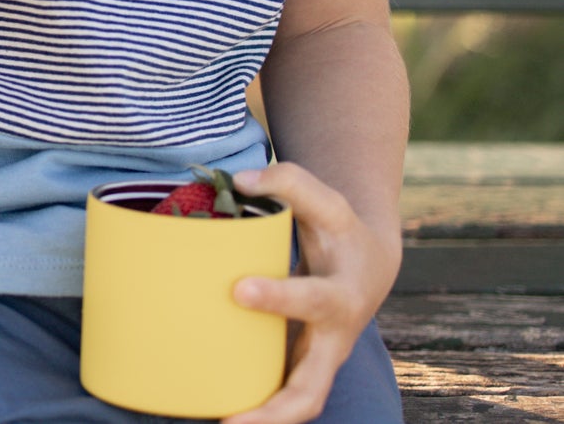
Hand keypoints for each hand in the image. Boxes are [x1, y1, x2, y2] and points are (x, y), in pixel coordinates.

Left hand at [221, 163, 401, 423]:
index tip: (239, 289)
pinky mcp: (300, 363)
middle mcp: (332, 339)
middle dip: (275, 407)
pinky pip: (280, 395)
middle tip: (231, 419)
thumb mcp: (326, 201)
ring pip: (298, 404)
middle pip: (311, 388)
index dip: (279, 298)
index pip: (314, 301)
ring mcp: (317, 359)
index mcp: (342, 297)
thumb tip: (238, 181)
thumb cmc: (340, 230)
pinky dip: (255, 408)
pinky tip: (213, 407)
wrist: (368, 264)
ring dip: (263, 422)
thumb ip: (288, 183)